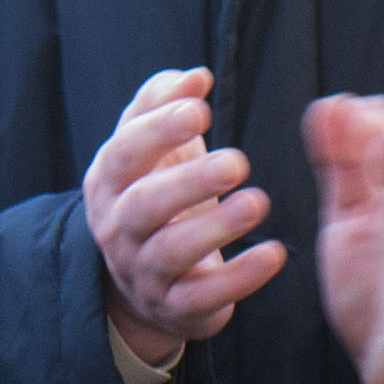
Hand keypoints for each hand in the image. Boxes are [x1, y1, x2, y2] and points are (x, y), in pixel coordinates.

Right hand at [84, 64, 280, 365]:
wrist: (148, 283)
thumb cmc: (159, 197)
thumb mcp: (153, 151)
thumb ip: (164, 105)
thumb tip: (194, 76)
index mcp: (109, 182)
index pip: (124, 153)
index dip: (158, 131)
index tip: (201, 110)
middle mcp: (117, 228)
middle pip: (143, 205)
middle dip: (188, 181)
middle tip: (238, 161)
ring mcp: (142, 271)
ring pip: (170, 252)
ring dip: (215, 227)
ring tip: (258, 201)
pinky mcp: (175, 306)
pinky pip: (204, 296)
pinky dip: (240, 277)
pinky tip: (274, 254)